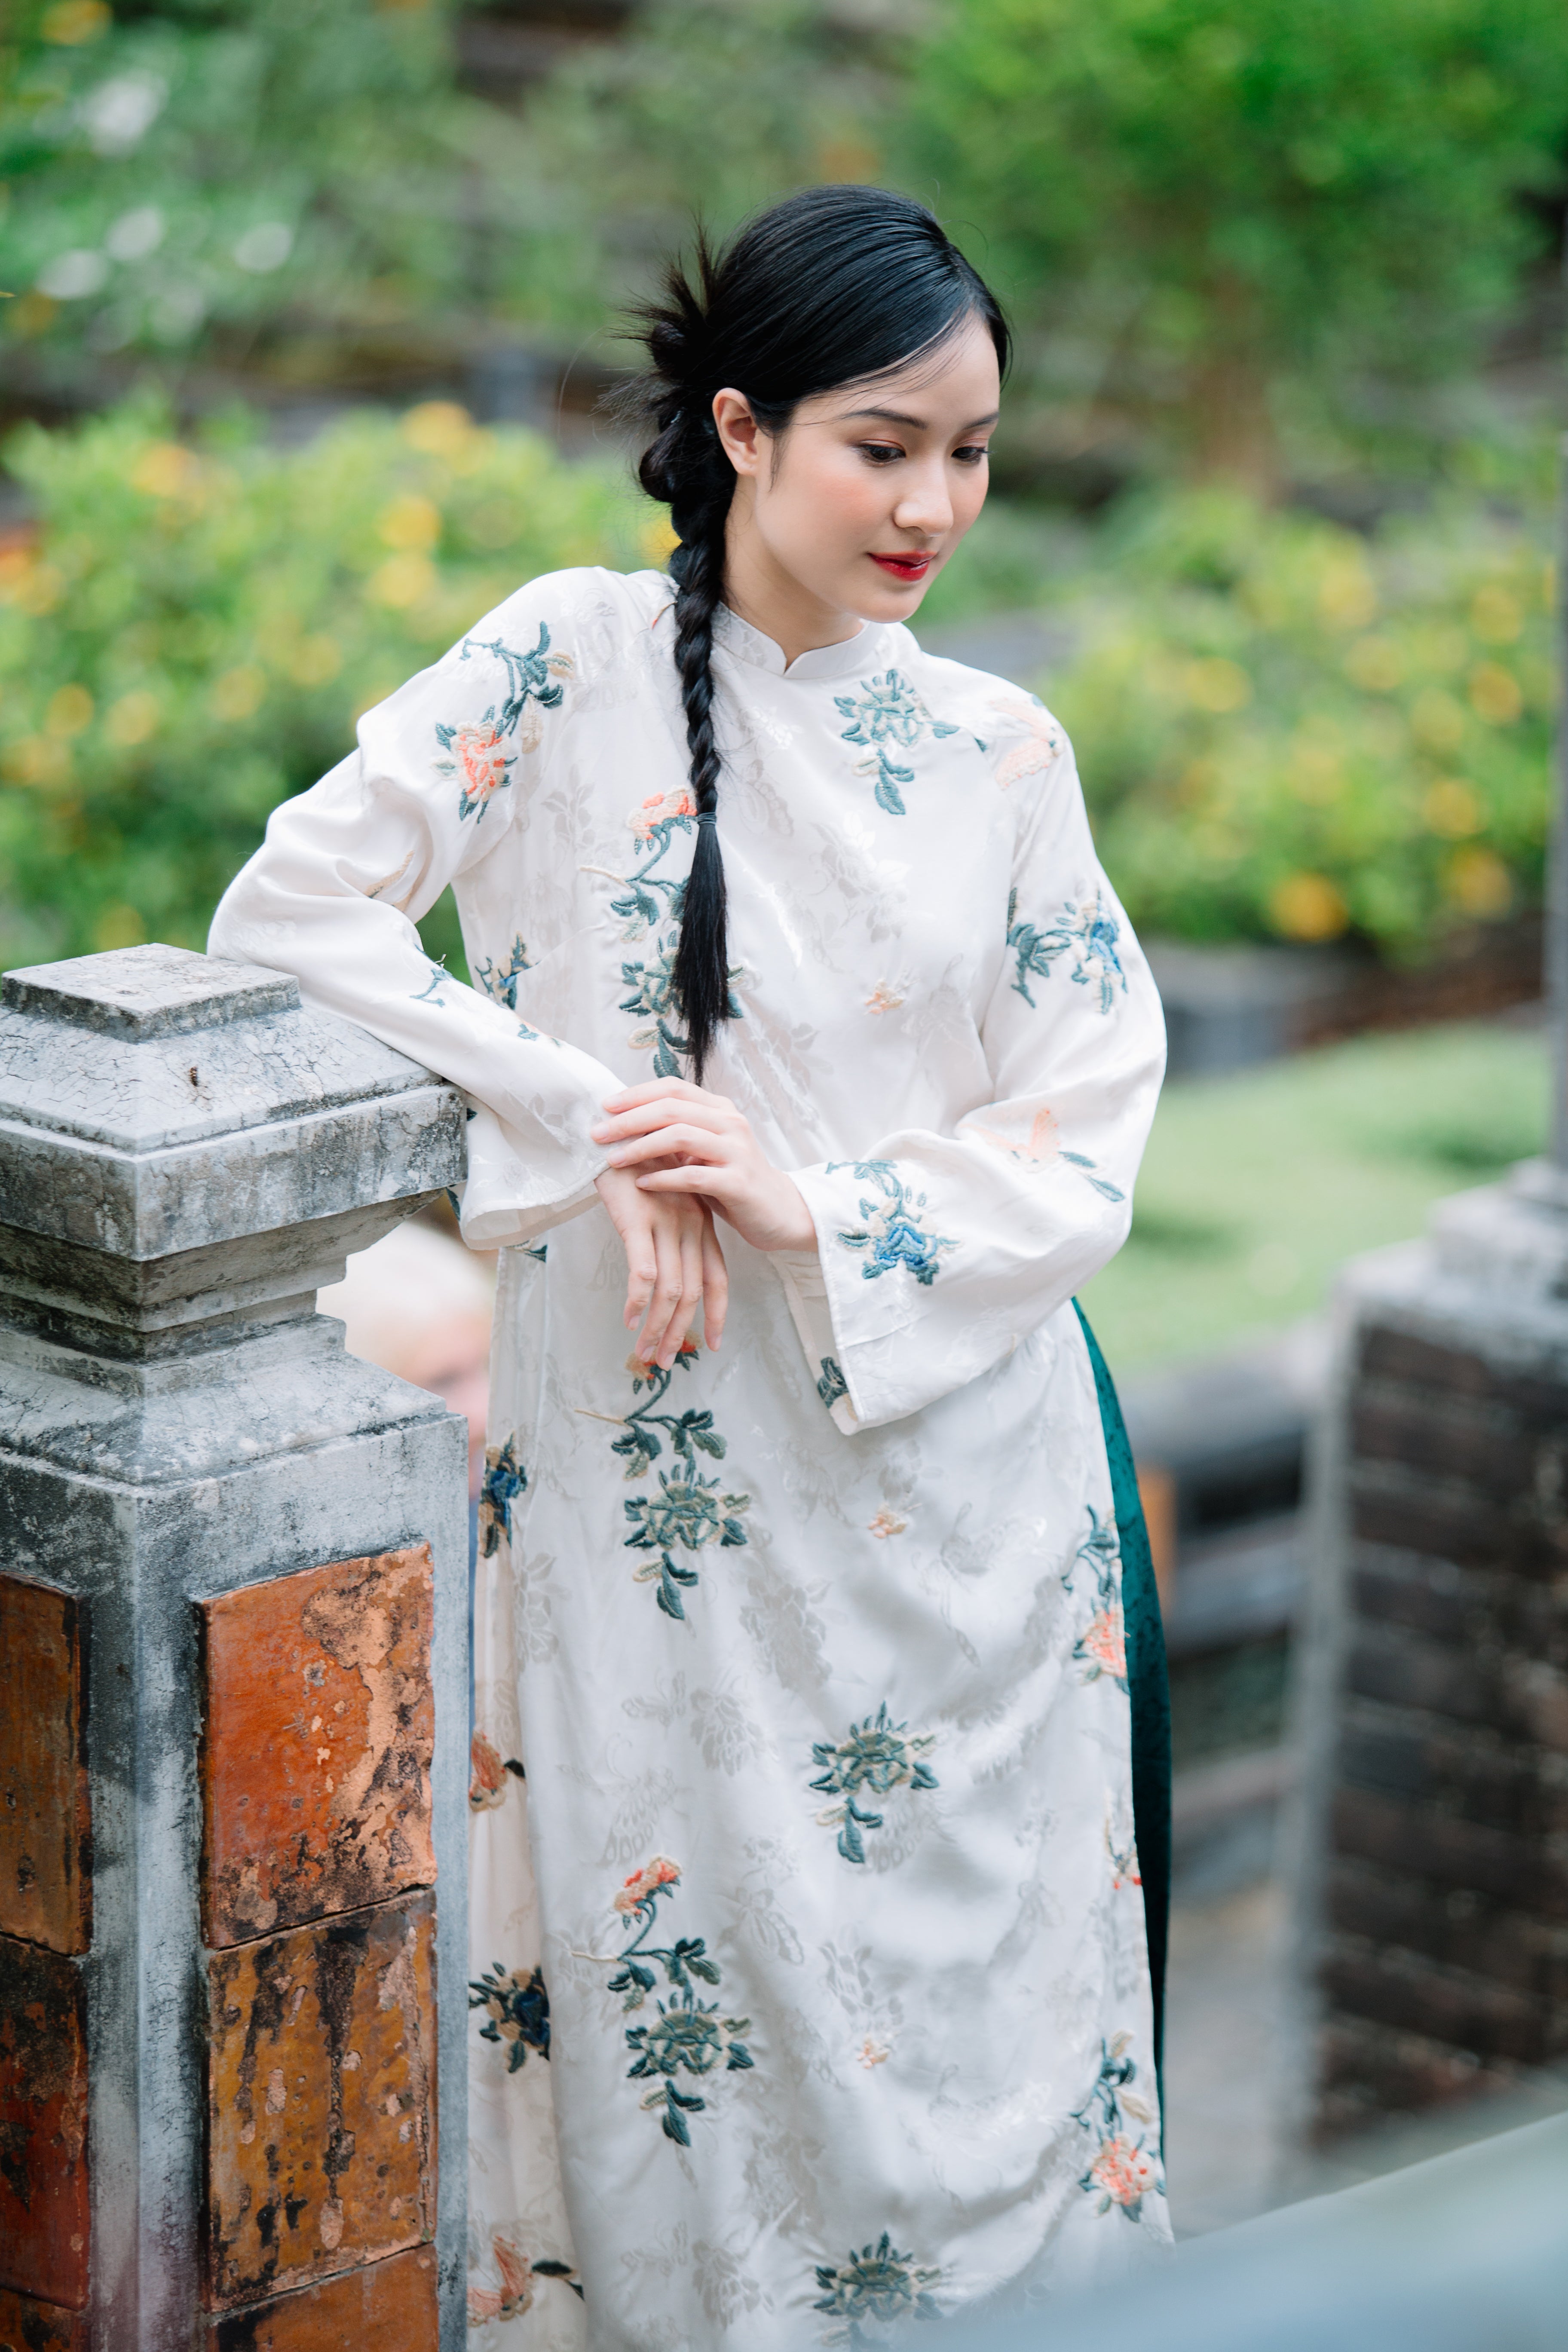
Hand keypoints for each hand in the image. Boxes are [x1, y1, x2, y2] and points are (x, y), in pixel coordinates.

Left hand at [592, 1081, 817, 1256]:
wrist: (778, 1211)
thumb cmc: (732, 1179)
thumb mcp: (706, 1149)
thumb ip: (677, 1132)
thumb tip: (626, 1121)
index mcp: (720, 1110)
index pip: (673, 1087)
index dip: (636, 1093)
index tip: (605, 1106)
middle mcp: (730, 1123)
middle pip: (671, 1108)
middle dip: (629, 1119)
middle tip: (598, 1133)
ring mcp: (737, 1151)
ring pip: (680, 1136)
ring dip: (640, 1147)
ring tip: (613, 1159)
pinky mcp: (738, 1182)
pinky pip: (694, 1175)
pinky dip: (663, 1178)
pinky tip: (643, 1183)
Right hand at [594, 1163, 728, 1366]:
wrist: (608, 1130)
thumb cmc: (630, 1164)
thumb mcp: (661, 1198)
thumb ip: (669, 1231)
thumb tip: (663, 1272)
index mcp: (699, 1221)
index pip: (717, 1276)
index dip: (718, 1312)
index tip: (715, 1343)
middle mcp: (689, 1226)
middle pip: (694, 1291)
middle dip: (682, 1332)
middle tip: (668, 1362)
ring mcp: (666, 1224)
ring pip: (671, 1289)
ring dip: (659, 1327)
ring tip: (645, 1354)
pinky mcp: (639, 1220)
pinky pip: (643, 1271)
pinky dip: (639, 1300)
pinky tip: (629, 1320)